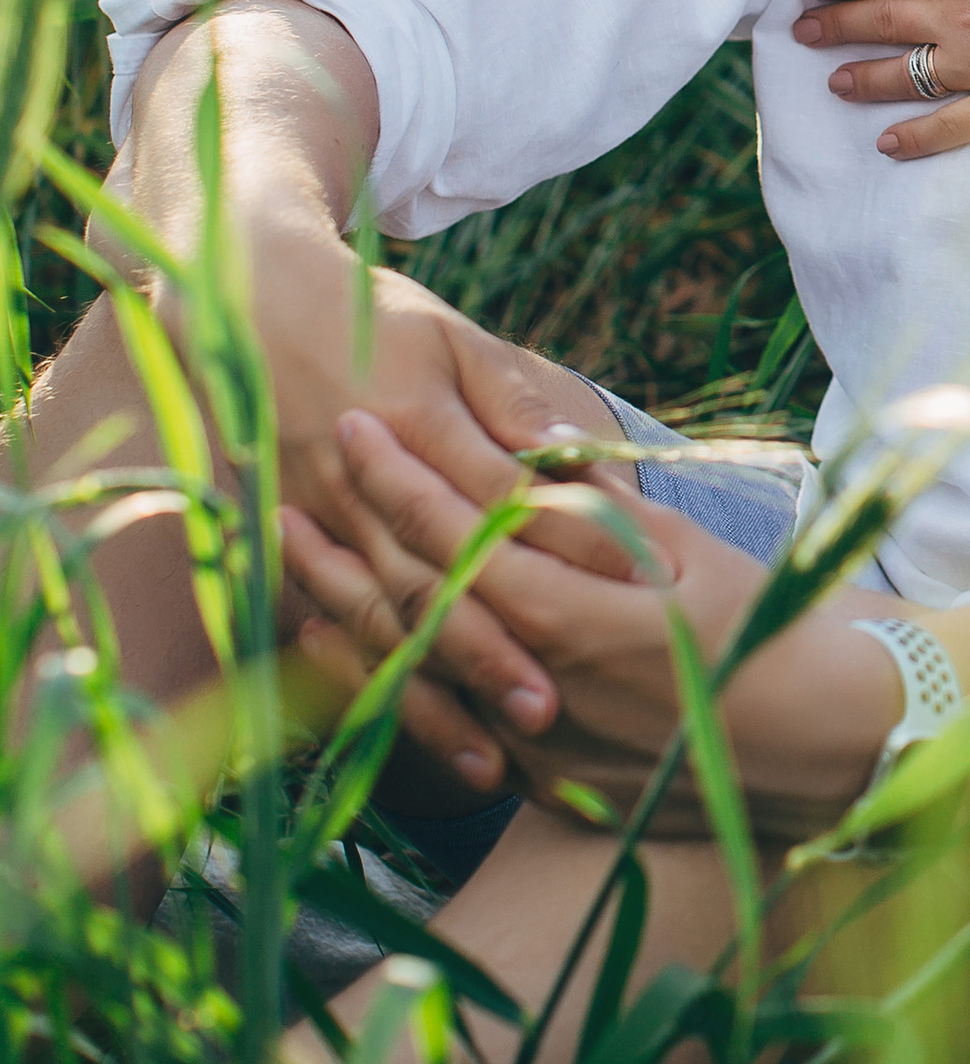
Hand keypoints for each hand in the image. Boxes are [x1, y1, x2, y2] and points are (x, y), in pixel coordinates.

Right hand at [158, 217, 622, 795]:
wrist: (246, 300)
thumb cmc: (372, 315)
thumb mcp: (453, 334)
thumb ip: (513, 397)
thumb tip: (576, 455)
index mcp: (414, 417)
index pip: (501, 499)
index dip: (562, 549)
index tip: (629, 596)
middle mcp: (362, 481)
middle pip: (433, 580)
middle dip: (489, 653)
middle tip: (552, 712)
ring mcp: (319, 519)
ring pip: (382, 624)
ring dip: (433, 698)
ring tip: (493, 763)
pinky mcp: (291, 545)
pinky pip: (334, 631)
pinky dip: (373, 688)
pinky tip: (416, 737)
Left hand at [280, 415, 895, 833]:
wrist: (823, 746)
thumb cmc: (772, 630)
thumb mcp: (696, 556)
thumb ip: (604, 512)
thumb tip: (534, 451)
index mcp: (577, 625)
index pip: (463, 543)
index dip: (405, 483)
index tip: (364, 426)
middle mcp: (539, 694)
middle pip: (419, 605)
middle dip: (357, 530)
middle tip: (308, 466)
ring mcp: (534, 749)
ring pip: (416, 668)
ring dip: (348, 599)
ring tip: (300, 539)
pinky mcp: (542, 784)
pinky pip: (445, 719)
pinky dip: (386, 670)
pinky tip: (340, 632)